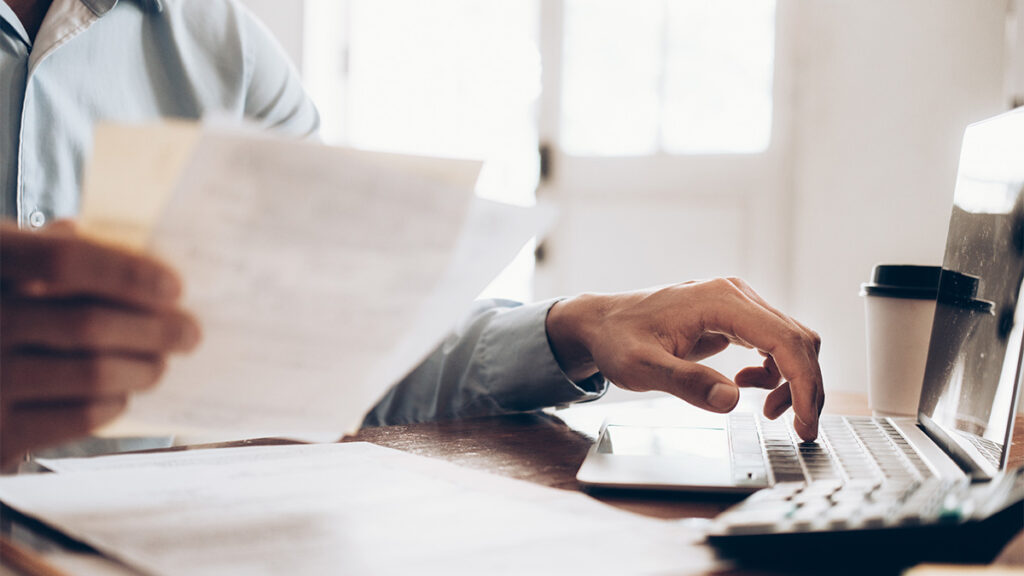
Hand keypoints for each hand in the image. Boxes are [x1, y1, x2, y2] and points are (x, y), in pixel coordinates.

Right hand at [0, 222, 199, 466]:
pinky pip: (81, 416)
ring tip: (159, 364)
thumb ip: (44, 252)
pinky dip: (113, 402)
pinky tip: (118, 393)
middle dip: (156, 330)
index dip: (126, 272)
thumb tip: (108, 242)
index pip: (63, 260)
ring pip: (94, 373)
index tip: (175, 287)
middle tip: (190, 333)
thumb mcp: (0, 270)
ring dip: (143, 368)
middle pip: (90, 323)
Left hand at [545, 278, 822, 440]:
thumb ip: (686, 382)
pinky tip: (743, 386)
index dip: (803, 384)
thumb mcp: (641, 367)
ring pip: (790, 340)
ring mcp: (736, 302)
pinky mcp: (734, 315)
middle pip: (797, 338)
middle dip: (805, 387)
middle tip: (800, 429)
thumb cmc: (617, 339)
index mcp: (719, 300)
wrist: (602, 322)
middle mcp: (735, 294)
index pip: (784, 340)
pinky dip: (774, 371)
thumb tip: (730, 399)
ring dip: (791, 380)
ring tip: (767, 411)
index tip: (805, 423)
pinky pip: (773, 342)